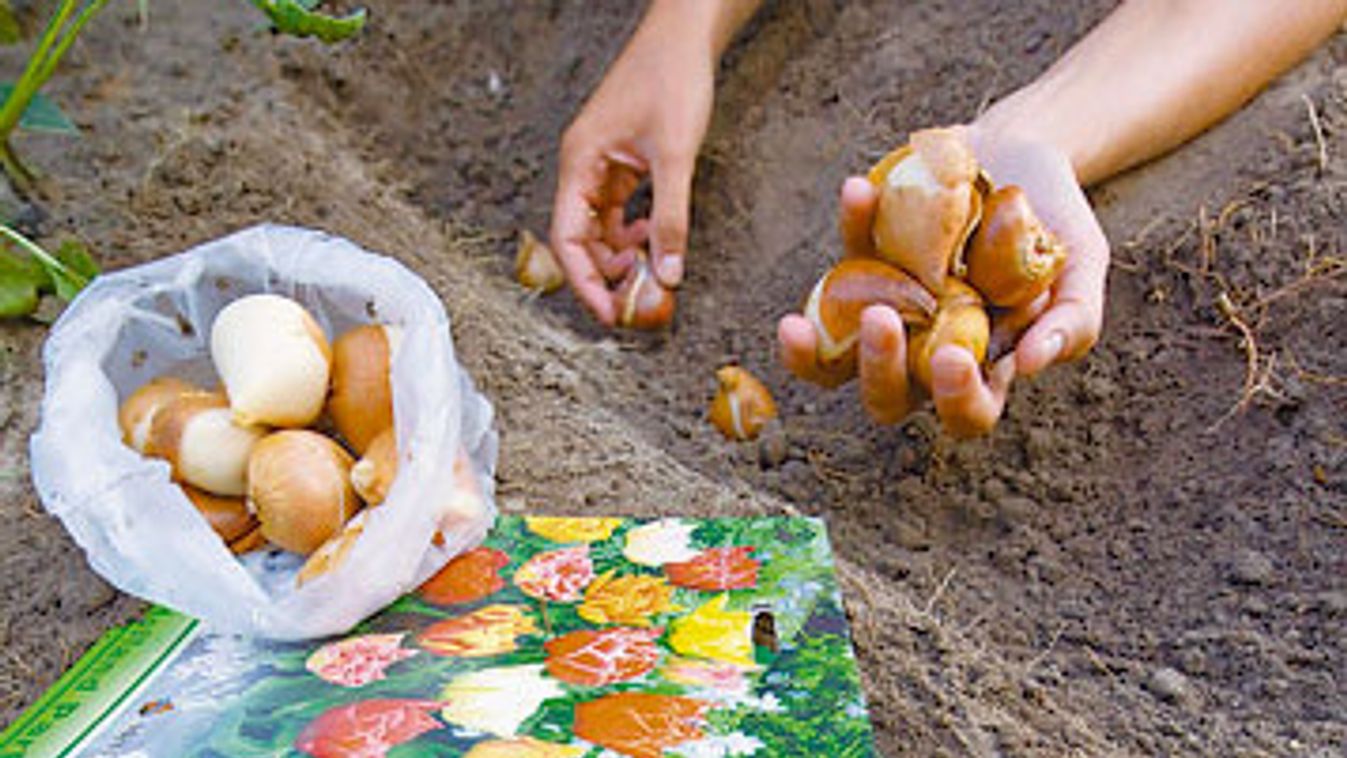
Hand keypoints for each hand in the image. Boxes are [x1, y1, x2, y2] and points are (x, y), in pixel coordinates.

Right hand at [548, 11, 714, 325]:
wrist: (684, 37)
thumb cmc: (670, 78)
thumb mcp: (675, 156)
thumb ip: (671, 218)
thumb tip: (667, 273)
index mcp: (580, 162)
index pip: (568, 238)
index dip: (585, 282)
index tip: (608, 315)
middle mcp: (582, 167)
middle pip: (580, 239)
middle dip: (605, 274)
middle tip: (637, 303)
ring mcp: (600, 166)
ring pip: (600, 229)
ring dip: (621, 256)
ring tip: (650, 273)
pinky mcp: (620, 164)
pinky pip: (617, 212)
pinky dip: (633, 233)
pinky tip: (654, 240)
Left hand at [778, 125, 1108, 436]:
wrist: (1021, 155)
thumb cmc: (1055, 224)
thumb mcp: (1081, 266)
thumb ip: (1073, 319)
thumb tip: (1030, 364)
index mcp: (982, 366)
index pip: (968, 413)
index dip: (957, 400)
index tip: (955, 357)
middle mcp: (925, 351)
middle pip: (888, 398)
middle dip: (878, 370)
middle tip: (882, 320)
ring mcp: (884, 311)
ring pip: (836, 358)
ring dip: (813, 352)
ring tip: (801, 322)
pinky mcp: (859, 263)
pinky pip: (841, 257)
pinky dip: (848, 227)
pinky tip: (858, 190)